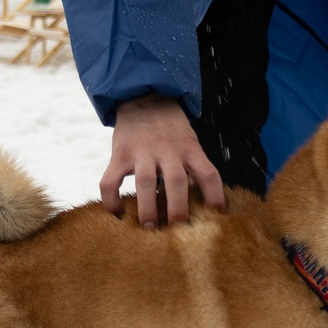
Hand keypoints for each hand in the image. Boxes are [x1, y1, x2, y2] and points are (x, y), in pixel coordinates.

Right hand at [101, 93, 224, 225]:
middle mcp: (168, 150)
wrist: (143, 97)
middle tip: (178, 230)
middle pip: (177, 181)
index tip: (216, 214)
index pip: (208, 173)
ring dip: (148, 208)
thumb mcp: (188, 141)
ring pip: (146, 182)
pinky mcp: (120, 154)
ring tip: (149, 228)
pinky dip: (111, 199)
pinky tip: (116, 212)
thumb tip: (199, 202)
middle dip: (178, 208)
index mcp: (189, 148)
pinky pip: (111, 180)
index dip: (215, 194)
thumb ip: (192, 167)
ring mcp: (142, 152)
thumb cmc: (170, 128)